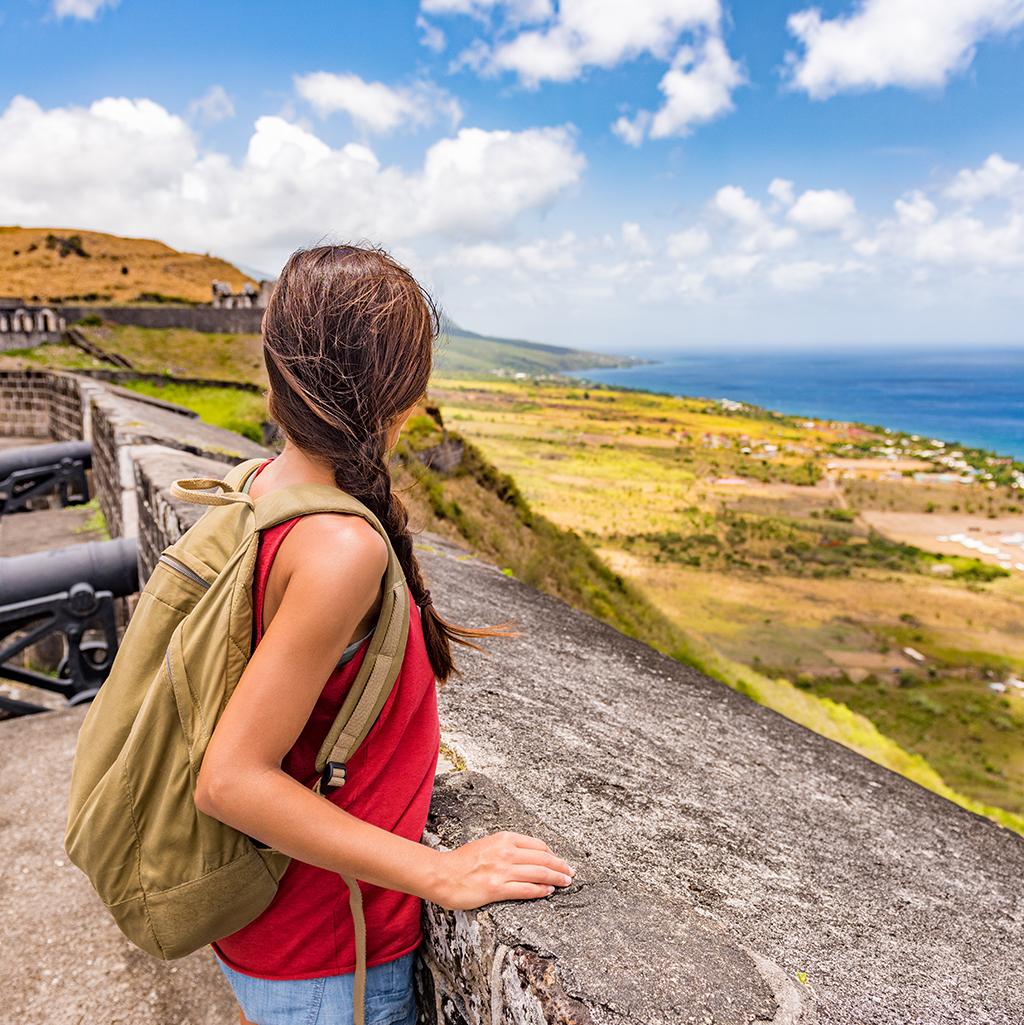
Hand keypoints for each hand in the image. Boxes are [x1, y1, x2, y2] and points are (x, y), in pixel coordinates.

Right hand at [430, 830, 576, 910]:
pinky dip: (540, 890)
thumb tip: (527, 856)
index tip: (559, 860)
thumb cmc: (462, 861)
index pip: (537, 845)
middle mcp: (506, 852)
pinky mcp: (497, 888)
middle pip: (543, 858)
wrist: (441, 874)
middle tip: (571, 872)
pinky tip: (548, 891)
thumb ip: (506, 848)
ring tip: (566, 882)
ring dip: (556, 878)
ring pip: (539, 873)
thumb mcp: (487, 844)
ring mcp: (502, 870)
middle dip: (560, 866)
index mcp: (504, 838)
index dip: (552, 854)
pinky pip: (526, 889)